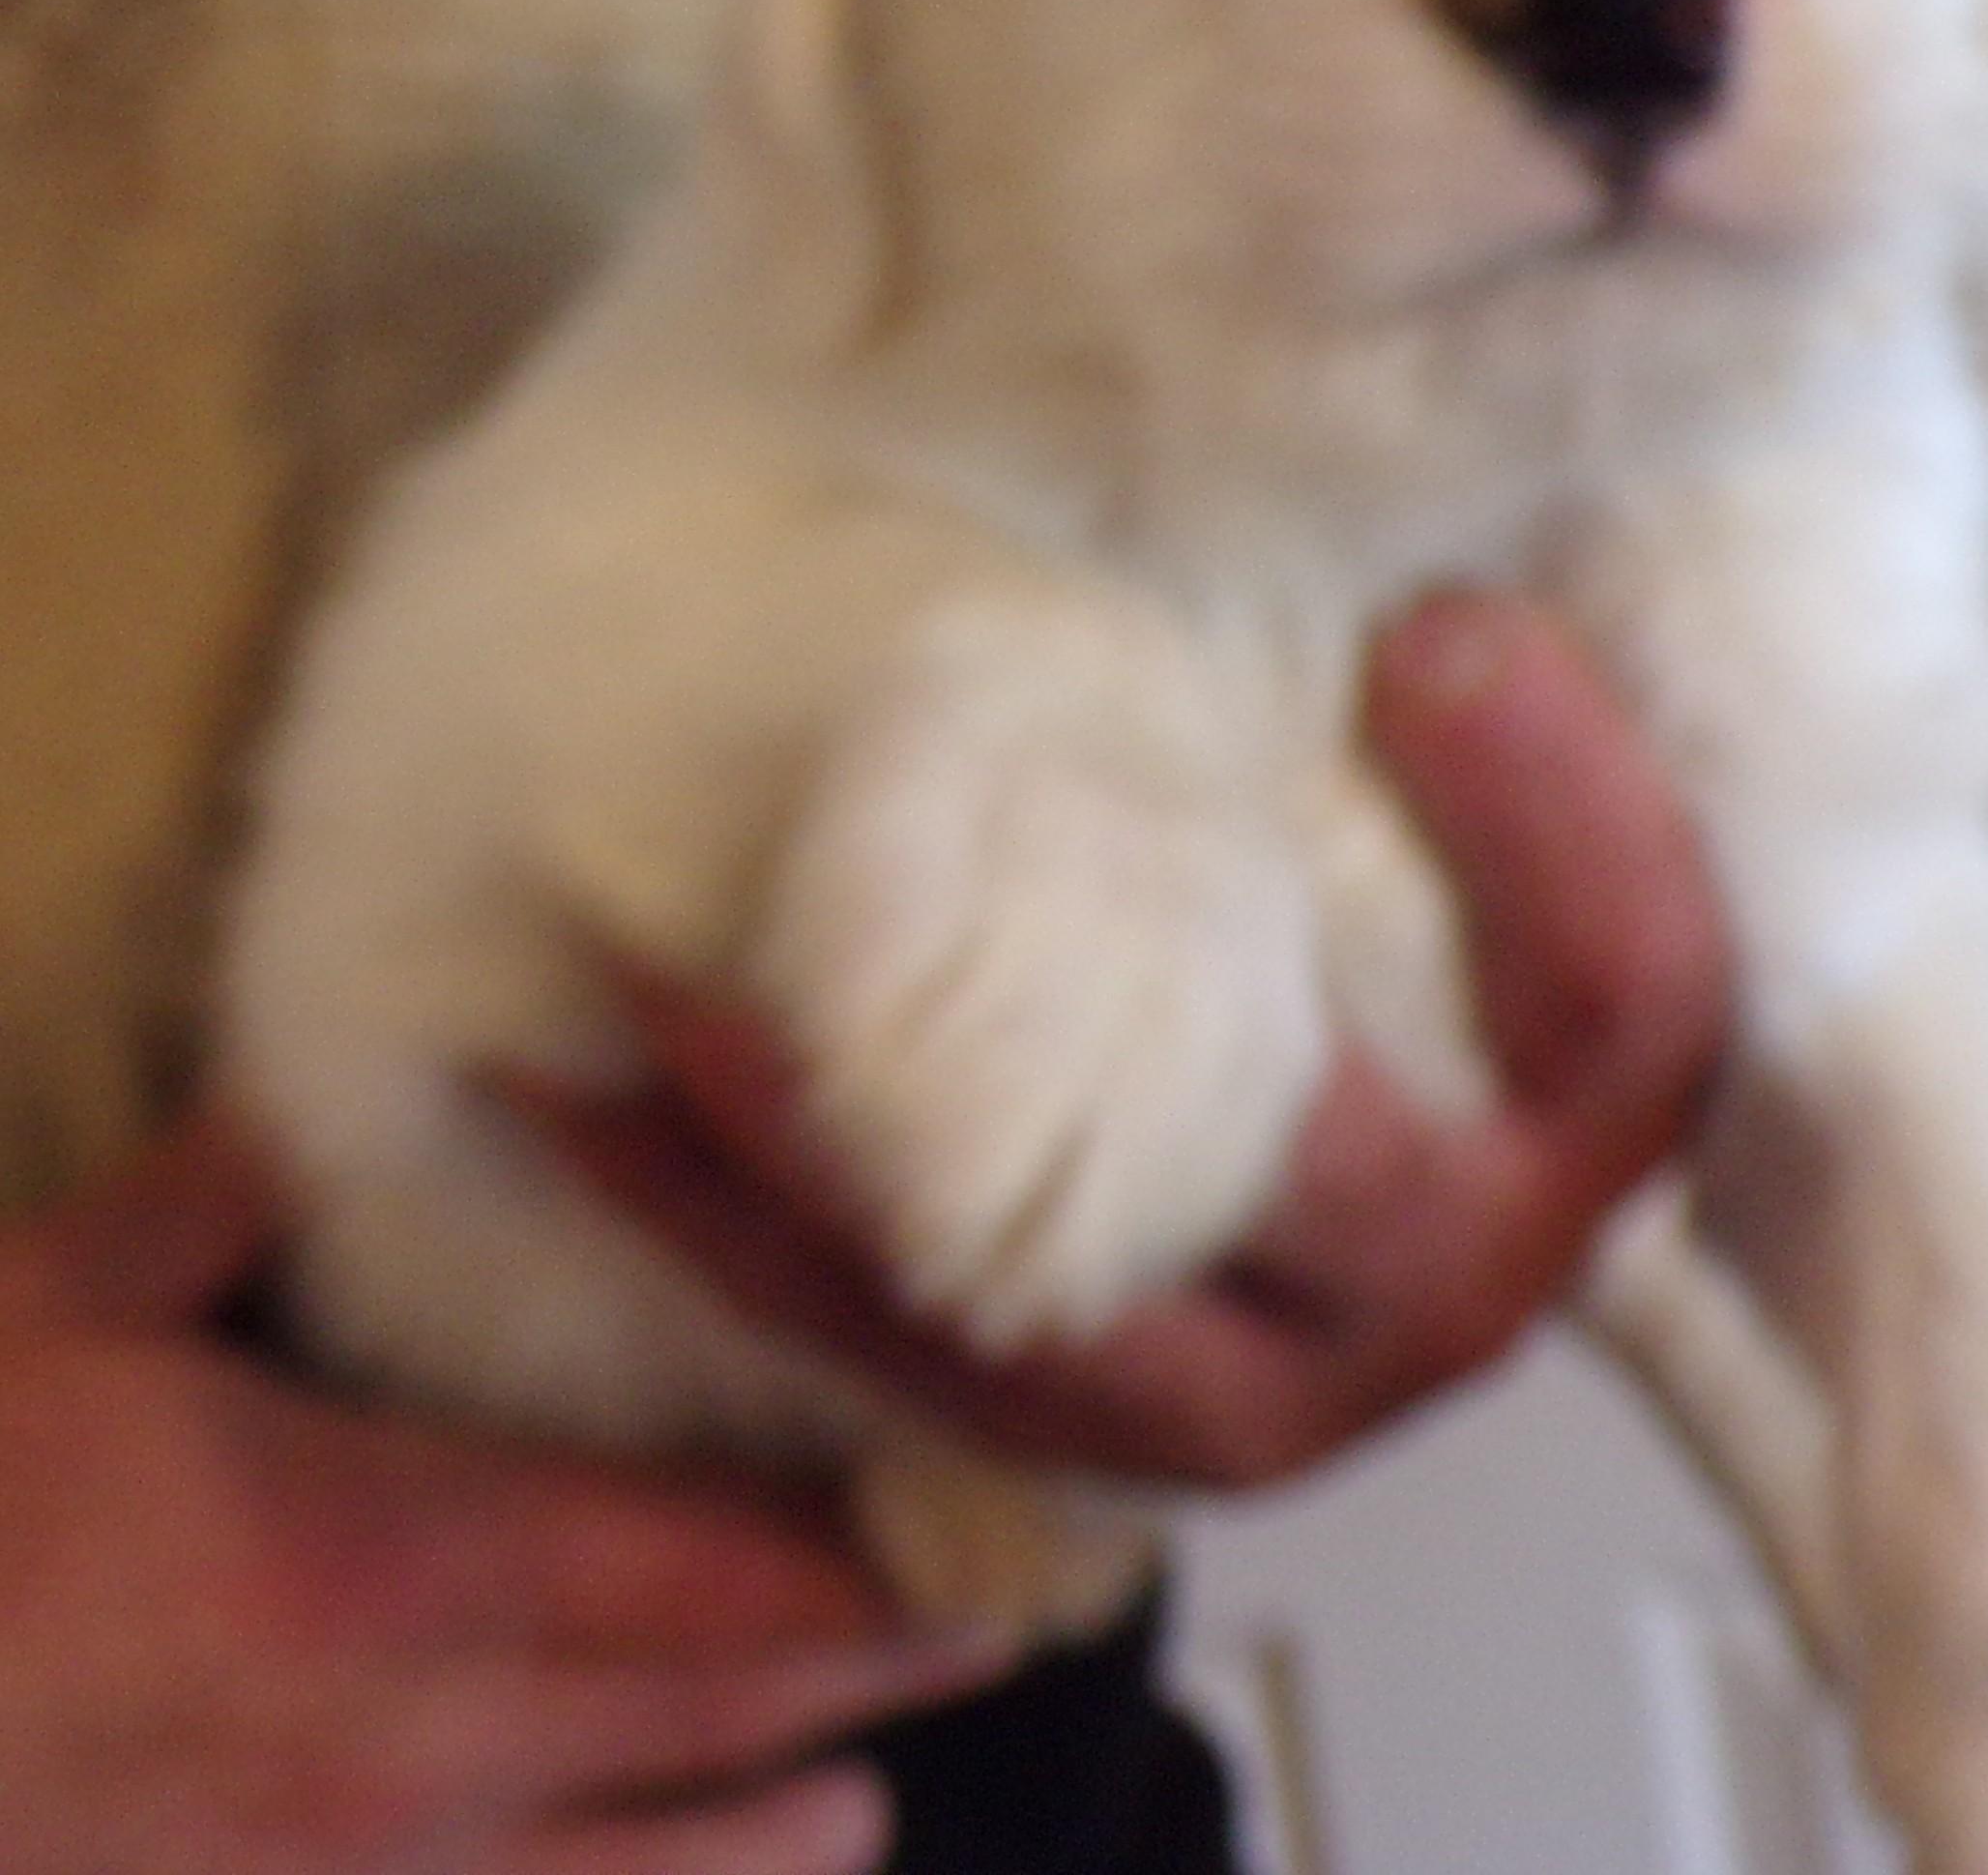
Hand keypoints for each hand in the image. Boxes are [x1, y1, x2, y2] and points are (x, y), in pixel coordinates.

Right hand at [0, 1114, 1006, 1874]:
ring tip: (859, 1829)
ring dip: (751, 1855)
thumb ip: (204, 1209)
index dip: (835, 1562)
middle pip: (688, 1715)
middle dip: (848, 1684)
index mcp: (375, 1554)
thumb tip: (291, 1103)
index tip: (952, 1527)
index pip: (682, 1561)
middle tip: (980, 1646)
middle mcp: (404, 1737)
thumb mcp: (39, 1316)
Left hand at [502, 592, 1727, 1485]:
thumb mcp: (1371, 733)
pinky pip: (892, 1353)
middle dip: (1151, 1031)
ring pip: (1077, 1321)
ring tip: (656, 964)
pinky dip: (727, 1214)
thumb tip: (1386, 449)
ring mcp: (1266, 1394)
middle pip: (1363, 1197)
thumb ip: (1415, 635)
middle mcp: (1454, 1280)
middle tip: (939, 830)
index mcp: (1577, 1111)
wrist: (1206, 1069)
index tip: (1431, 628)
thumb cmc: (1299, 829)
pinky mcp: (1072, 1438)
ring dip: (847, 1147)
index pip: (1634, 994)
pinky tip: (582, 1068)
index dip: (1565, 823)